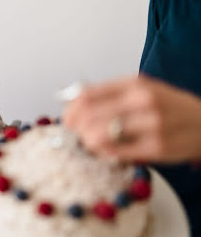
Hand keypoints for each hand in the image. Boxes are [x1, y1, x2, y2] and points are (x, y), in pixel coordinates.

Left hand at [64, 75, 200, 162]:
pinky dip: (102, 153)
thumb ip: (108, 94)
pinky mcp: (156, 147)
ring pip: (97, 135)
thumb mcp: (141, 89)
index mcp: (134, 83)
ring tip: (90, 144)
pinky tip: (105, 152)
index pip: (86, 95)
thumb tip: (71, 101)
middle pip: (88, 115)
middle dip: (74, 129)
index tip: (67, 120)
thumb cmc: (168, 107)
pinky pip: (114, 152)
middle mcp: (142, 100)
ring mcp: (151, 124)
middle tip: (74, 135)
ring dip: (86, 142)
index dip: (70, 110)